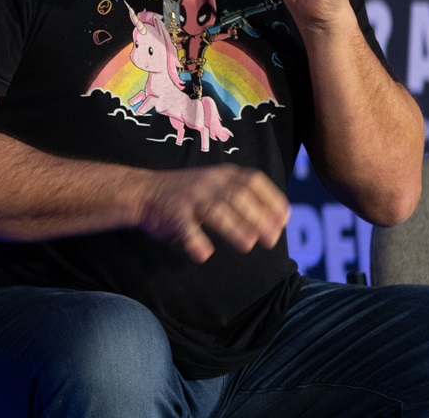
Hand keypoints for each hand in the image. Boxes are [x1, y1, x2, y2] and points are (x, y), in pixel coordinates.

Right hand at [138, 164, 288, 262]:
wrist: (144, 191)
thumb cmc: (188, 193)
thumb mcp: (216, 185)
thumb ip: (242, 197)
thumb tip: (279, 220)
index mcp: (223, 174)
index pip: (253, 181)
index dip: (272, 199)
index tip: (284, 219)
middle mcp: (209, 182)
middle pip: (238, 196)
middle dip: (258, 218)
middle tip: (271, 240)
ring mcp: (190, 197)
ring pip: (215, 210)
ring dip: (233, 227)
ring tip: (247, 244)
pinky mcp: (172, 213)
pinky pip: (185, 227)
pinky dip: (194, 240)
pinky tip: (203, 254)